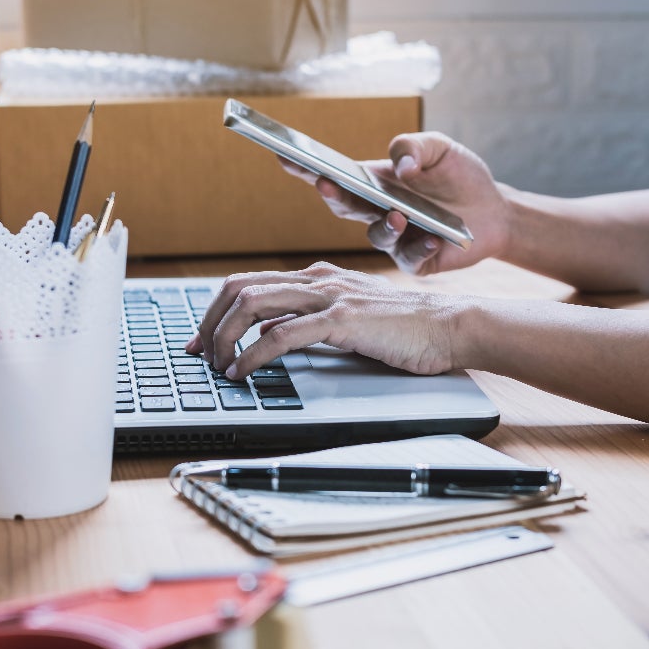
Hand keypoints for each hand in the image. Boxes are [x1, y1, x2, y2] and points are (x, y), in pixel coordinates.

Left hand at [183, 262, 466, 378]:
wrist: (449, 326)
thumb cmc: (406, 328)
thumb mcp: (349, 318)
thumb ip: (312, 320)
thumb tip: (271, 335)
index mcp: (317, 277)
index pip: (249, 283)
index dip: (215, 310)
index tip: (202, 339)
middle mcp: (317, 279)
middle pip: (239, 288)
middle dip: (209, 322)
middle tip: (199, 353)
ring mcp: (329, 296)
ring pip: (253, 304)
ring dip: (225, 337)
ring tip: (218, 364)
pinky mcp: (342, 319)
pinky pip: (281, 334)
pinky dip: (253, 355)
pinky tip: (244, 372)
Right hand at [279, 132, 510, 274]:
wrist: (495, 210)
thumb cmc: (460, 176)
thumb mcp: (440, 148)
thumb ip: (414, 147)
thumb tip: (400, 165)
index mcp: (374, 184)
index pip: (334, 174)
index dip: (306, 167)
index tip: (284, 154)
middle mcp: (376, 213)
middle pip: (344, 207)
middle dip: (332, 195)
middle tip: (325, 183)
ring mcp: (394, 240)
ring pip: (376, 237)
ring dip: (385, 225)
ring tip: (400, 214)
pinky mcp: (417, 262)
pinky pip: (411, 258)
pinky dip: (421, 247)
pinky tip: (434, 238)